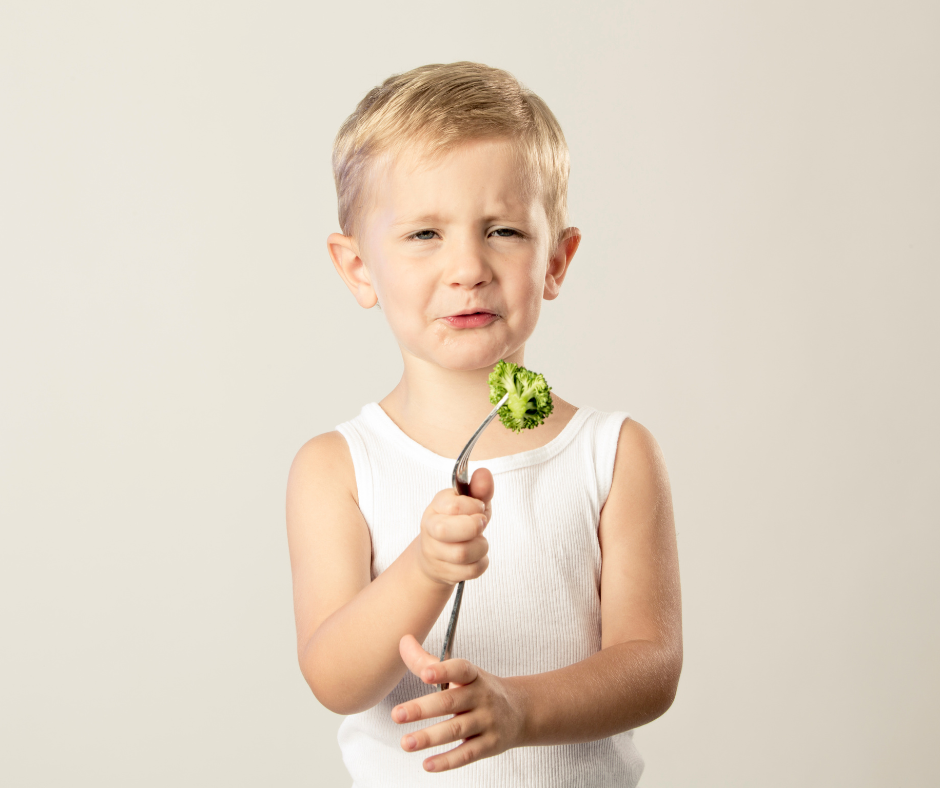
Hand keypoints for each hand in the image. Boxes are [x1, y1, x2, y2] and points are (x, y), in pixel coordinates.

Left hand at [392, 634, 526, 771]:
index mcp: (473, 676)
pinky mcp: (490, 745)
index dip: (443, 671)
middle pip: (450, 702)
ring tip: (406, 742)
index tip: (425, 674)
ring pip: (456, 729)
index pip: (460, 669)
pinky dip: (447, 760)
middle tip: (397, 714)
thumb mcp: (461, 674)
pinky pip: (467, 754)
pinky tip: (427, 764)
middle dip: (422, 709)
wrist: (521, 711)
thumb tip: (404, 642)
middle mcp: (481, 697)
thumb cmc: (480, 690)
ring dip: (429, 737)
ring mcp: (487, 721)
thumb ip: (428, 662)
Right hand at [416, 468, 493, 585]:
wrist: (437, 555)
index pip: (453, 505)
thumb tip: (484, 473)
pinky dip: (481, 563)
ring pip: (462, 553)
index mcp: (436, 507)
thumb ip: (479, 489)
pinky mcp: (445, 573)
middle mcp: (430, 529)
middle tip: (481, 524)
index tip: (478, 507)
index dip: (473, 506)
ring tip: (479, 541)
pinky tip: (476, 557)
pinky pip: (471, 571)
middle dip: (472, 527)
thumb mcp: (470, 504)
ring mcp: (435, 553)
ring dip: (481, 547)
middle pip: (445, 531)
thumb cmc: (458, 523)